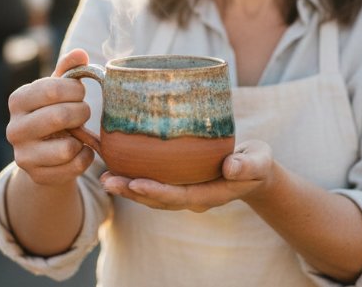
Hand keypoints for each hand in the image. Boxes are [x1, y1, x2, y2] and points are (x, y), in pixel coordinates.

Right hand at [6, 49, 95, 186]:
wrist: (44, 154)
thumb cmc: (53, 113)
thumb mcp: (58, 90)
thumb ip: (69, 70)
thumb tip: (81, 53)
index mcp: (18, 100)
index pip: (53, 89)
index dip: (76, 90)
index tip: (80, 93)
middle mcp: (14, 128)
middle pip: (60, 116)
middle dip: (82, 113)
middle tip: (84, 113)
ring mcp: (23, 155)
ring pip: (66, 147)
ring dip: (82, 138)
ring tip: (80, 133)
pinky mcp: (37, 176)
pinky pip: (73, 166)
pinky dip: (85, 157)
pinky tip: (81, 151)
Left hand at [100, 140, 274, 211]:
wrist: (254, 170)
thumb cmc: (256, 163)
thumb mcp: (259, 162)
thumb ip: (247, 165)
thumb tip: (231, 168)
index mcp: (208, 195)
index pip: (177, 197)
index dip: (155, 191)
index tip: (134, 183)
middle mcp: (190, 196)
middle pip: (156, 199)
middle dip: (131, 191)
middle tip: (107, 180)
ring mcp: (183, 190)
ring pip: (150, 193)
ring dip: (126, 186)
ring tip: (103, 175)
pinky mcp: (177, 180)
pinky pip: (152, 180)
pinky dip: (133, 174)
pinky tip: (115, 162)